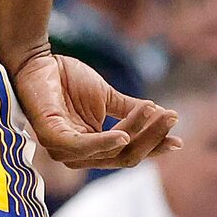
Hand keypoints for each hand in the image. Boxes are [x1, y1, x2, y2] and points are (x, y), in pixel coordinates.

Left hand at [9, 46, 178, 169]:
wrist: (37, 60)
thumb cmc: (67, 78)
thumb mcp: (105, 96)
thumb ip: (129, 110)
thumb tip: (159, 113)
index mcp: (92, 147)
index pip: (128, 153)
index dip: (154, 147)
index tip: (179, 140)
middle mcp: (79, 155)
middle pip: (124, 156)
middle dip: (151, 138)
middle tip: (172, 118)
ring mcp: (64, 150)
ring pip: (110, 152)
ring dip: (137, 133)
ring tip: (156, 114)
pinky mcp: (52, 138)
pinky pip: (83, 146)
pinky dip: (105, 142)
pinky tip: (123, 133)